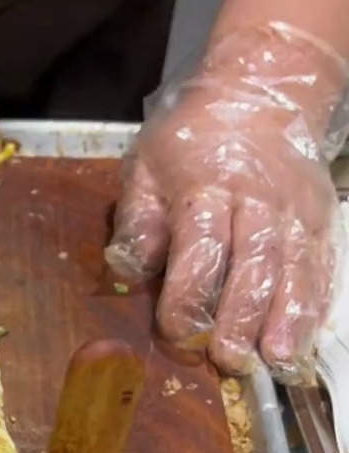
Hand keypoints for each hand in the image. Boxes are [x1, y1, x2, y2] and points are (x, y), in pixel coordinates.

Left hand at [107, 24, 348, 381]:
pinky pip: (321, 265)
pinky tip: (303, 338)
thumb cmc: (190, 139)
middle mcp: (257, 200)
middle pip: (253, 263)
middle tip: (230, 359)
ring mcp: (294, 210)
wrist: (260, 93)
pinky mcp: (320, 218)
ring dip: (287, 317)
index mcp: (206, 187)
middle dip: (241, 316)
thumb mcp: (146, 167)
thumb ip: (138, 221)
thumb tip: (131, 271)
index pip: (200, 249)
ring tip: (276, 359)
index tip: (176, 332)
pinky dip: (314, 303)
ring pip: (294, 268)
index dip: (188, 296)